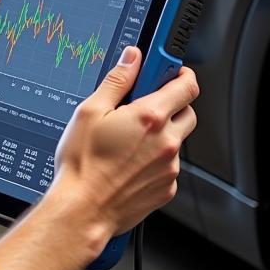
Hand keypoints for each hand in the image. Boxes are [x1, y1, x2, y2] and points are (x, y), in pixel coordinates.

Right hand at [52, 46, 197, 236]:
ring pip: (177, 140)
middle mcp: (167, 142)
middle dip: (170, 103)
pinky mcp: (167, 189)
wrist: (83, 210)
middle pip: (187, 111)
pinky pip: (169, 166)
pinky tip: (129, 162)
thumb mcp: (90, 111)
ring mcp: (170, 167)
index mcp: (150, 117)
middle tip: (142, 105)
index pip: (187, 85)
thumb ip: (117, 81)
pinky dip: (155, 160)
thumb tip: (132, 59)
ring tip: (127, 140)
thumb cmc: (82, 165)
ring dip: (161, 134)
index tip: (169, 69)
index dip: (179, 72)